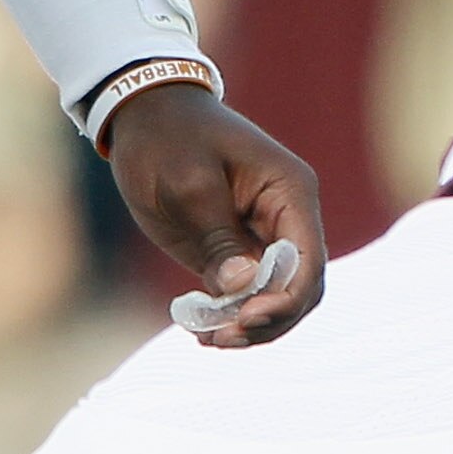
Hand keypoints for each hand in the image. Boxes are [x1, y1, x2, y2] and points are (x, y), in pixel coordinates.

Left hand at [101, 83, 326, 346]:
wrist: (144, 113)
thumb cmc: (168, 139)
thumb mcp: (189, 185)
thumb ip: (218, 237)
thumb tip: (244, 288)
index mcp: (289, 192)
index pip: (308, 259)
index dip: (285, 298)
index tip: (245, 318)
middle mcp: (286, 216)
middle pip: (301, 286)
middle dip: (270, 319)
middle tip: (225, 338)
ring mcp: (262, 234)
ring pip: (278, 296)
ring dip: (252, 325)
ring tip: (211, 339)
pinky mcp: (235, 247)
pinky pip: (248, 293)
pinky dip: (232, 316)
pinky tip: (203, 330)